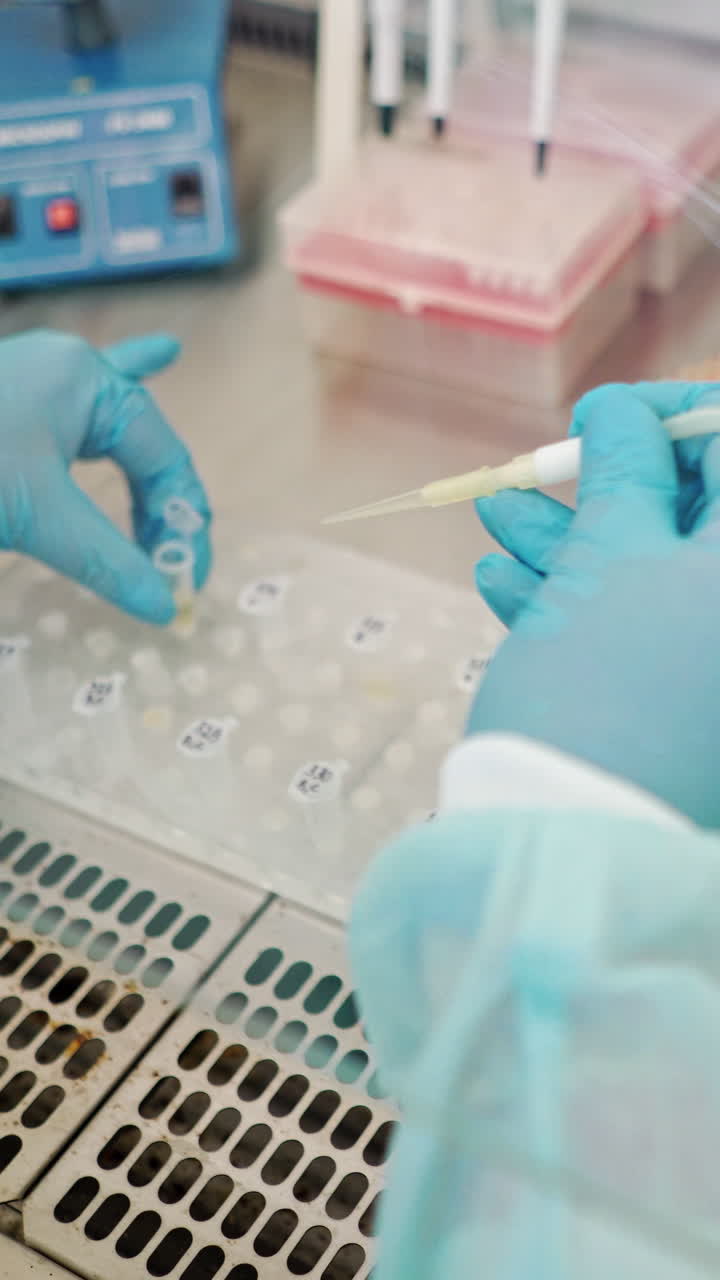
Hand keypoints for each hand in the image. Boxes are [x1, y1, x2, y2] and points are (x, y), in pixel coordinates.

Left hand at [0, 328, 210, 622]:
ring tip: (173, 453)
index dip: (181, 520)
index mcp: (87, 382)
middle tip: (177, 557)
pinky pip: (80, 400)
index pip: (163, 456)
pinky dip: (119, 382)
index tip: (185, 575)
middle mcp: (69, 370)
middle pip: (142, 442)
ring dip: (142, 455)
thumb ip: (106, 560)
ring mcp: (37, 379)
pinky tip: (158, 353)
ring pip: (113, 420)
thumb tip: (161, 606)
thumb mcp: (37, 516)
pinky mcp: (12, 400)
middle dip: (161, 500)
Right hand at [469, 381, 719, 825]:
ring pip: (654, 582)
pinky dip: (574, 607)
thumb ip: (625, 471)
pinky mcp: (675, 715)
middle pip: (692, 523)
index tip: (599, 415)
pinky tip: (503, 580)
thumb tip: (623, 415)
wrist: (568, 846)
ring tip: (493, 517)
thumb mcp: (610, 558)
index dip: (668, 420)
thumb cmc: (602, 682)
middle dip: (607, 488)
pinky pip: (637, 641)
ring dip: (571, 542)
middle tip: (539, 470)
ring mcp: (708, 676)